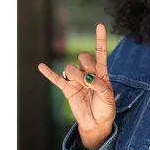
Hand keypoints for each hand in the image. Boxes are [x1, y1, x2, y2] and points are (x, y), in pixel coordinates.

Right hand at [38, 23, 114, 149]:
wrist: (96, 123)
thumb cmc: (105, 109)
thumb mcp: (108, 98)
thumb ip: (100, 85)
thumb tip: (87, 78)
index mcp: (101, 73)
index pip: (101, 53)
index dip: (100, 39)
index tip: (99, 26)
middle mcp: (88, 73)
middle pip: (83, 57)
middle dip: (85, 65)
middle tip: (90, 80)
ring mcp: (77, 80)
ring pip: (71, 67)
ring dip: (75, 74)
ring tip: (81, 85)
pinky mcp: (67, 89)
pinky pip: (56, 79)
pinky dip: (48, 73)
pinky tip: (41, 66)